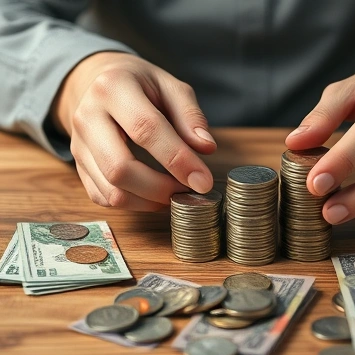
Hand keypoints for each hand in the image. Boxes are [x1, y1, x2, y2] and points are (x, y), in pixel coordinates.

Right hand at [53, 52, 215, 210]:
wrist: (95, 82)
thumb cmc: (139, 85)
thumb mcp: (170, 86)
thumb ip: (190, 115)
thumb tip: (206, 147)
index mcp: (113, 88)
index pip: (146, 129)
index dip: (177, 159)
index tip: (203, 180)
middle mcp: (88, 117)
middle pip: (120, 168)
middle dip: (160, 188)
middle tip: (188, 190)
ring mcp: (78, 144)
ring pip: (110, 190)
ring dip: (148, 201)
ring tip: (174, 192)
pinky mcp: (78, 166)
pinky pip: (103, 197)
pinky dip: (134, 204)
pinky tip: (154, 194)